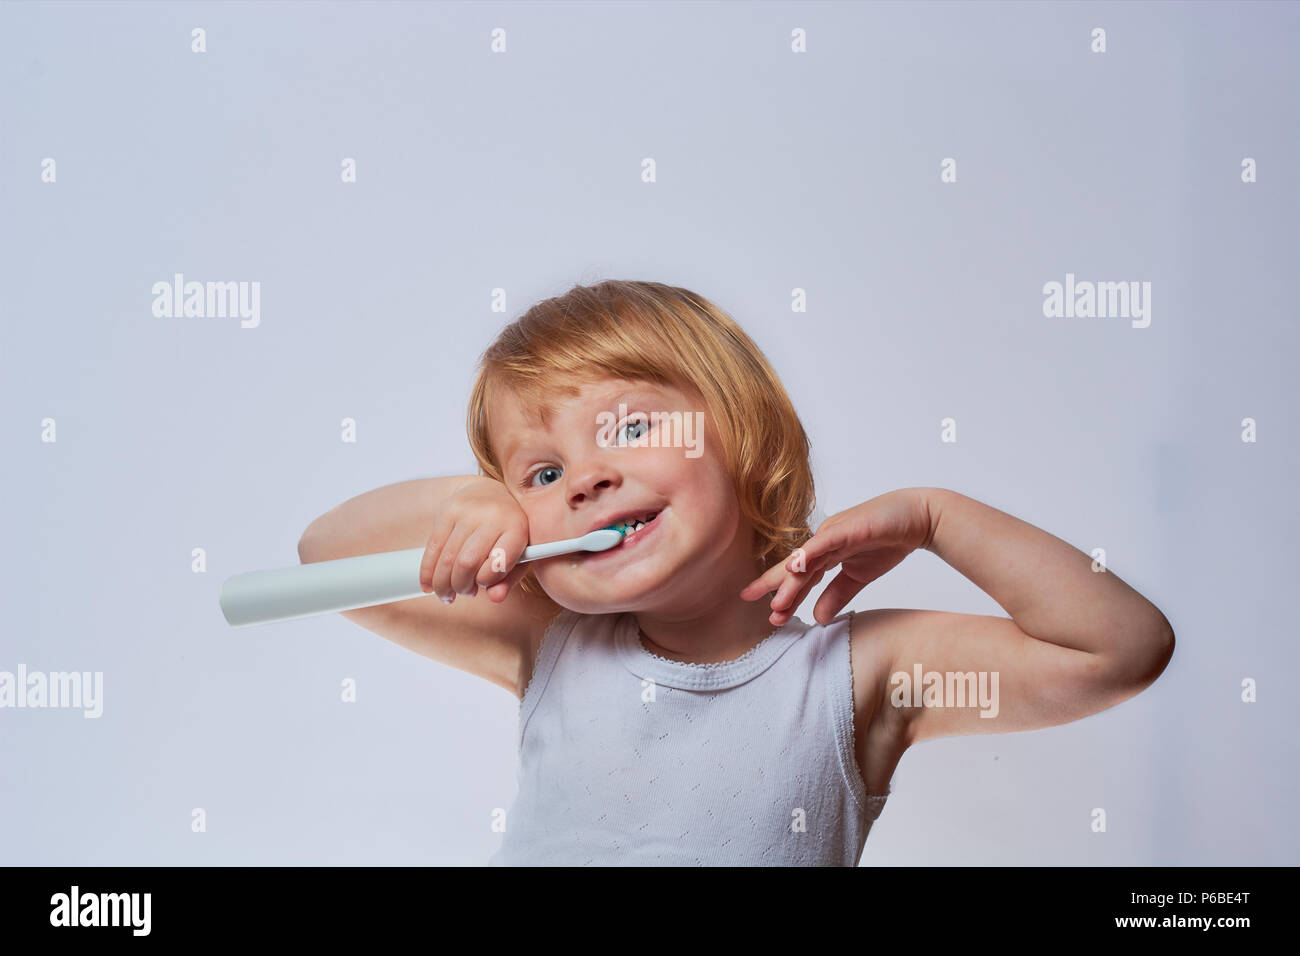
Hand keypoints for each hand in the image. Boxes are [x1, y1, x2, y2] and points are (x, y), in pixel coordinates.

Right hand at [419, 476, 532, 603]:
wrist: (488, 491)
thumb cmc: (506, 530)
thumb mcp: (517, 553)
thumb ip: (509, 579)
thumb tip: (495, 598)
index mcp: (516, 528)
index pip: (498, 563)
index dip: (487, 581)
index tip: (482, 585)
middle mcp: (493, 517)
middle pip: (467, 563)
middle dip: (461, 586)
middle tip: (463, 593)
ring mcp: (468, 512)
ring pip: (448, 558)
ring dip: (443, 584)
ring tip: (446, 594)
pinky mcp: (447, 511)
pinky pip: (433, 547)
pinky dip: (427, 572)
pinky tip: (429, 585)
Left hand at [739, 488, 935, 626]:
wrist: (918, 518)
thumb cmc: (888, 541)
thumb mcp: (858, 576)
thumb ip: (837, 595)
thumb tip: (817, 618)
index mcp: (825, 553)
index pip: (799, 578)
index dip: (784, 594)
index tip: (769, 614)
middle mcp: (823, 542)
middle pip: (793, 566)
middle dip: (771, 584)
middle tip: (746, 598)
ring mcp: (834, 533)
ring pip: (806, 560)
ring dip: (789, 581)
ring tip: (774, 601)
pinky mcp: (848, 528)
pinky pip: (825, 543)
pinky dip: (809, 554)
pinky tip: (795, 566)